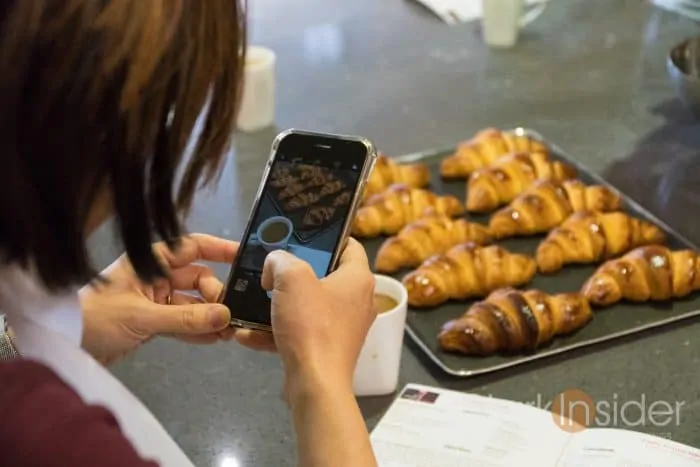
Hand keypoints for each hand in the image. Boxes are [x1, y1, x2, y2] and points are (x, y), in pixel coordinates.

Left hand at [79, 234, 238, 364]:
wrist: (65, 346)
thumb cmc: (96, 318)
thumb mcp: (142, 316)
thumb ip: (185, 317)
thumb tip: (225, 316)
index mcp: (150, 261)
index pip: (192, 247)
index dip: (219, 249)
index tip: (245, 257)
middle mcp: (156, 276)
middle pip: (198, 278)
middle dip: (216, 295)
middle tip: (228, 314)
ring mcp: (155, 299)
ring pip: (193, 303)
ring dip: (210, 316)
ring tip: (229, 331)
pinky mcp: (153, 321)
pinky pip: (183, 321)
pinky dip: (197, 330)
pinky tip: (214, 339)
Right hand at [259, 238, 376, 399]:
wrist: (315, 384)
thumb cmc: (311, 324)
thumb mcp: (291, 278)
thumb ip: (281, 260)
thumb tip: (276, 265)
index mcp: (358, 278)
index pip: (348, 244)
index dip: (326, 236)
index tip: (300, 236)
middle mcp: (357, 301)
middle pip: (324, 275)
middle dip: (293, 273)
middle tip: (271, 269)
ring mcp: (344, 328)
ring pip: (308, 306)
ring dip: (279, 305)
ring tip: (254, 301)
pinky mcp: (329, 349)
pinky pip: (301, 332)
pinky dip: (277, 332)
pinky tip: (248, 334)